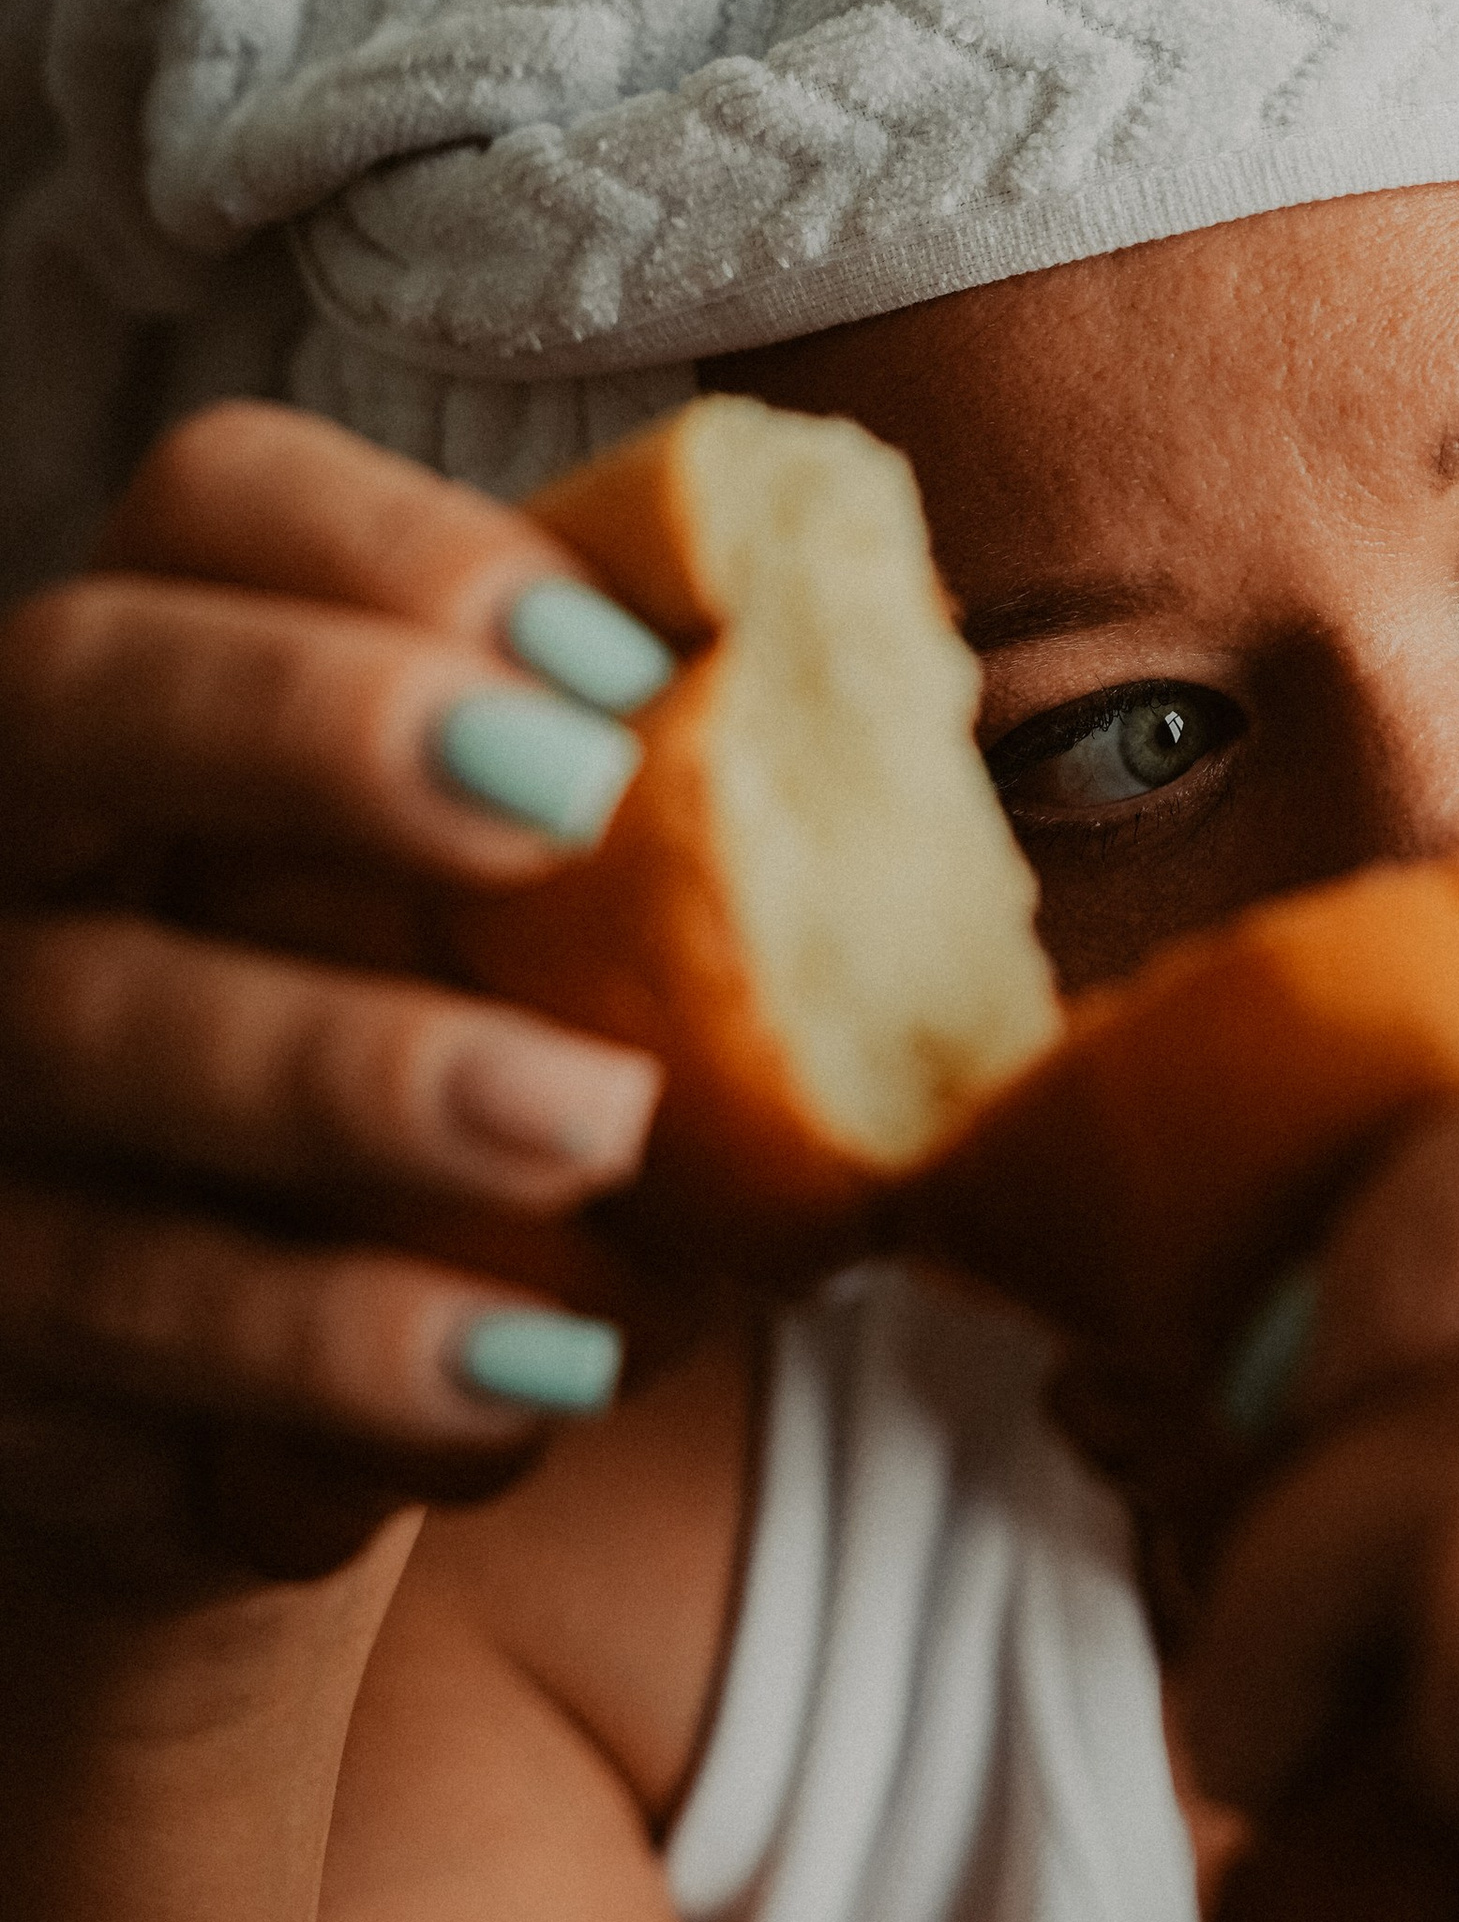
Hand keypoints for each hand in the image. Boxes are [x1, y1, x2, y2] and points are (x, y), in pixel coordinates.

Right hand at [0, 405, 676, 1616]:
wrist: (251, 1420)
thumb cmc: (437, 1094)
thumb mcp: (528, 943)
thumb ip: (660, 810)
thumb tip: (907, 689)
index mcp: (174, 694)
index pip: (213, 501)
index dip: (390, 544)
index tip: (614, 659)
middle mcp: (17, 852)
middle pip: (81, 700)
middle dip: (320, 730)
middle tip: (577, 812)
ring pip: (84, 1037)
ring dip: (356, 1080)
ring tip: (596, 1133)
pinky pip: (103, 1350)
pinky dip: (326, 1375)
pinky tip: (521, 1390)